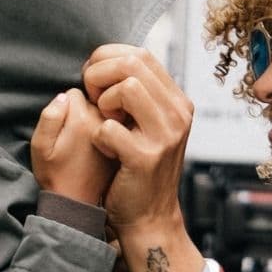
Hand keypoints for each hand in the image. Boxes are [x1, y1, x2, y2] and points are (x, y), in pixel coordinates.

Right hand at [30, 87, 116, 206]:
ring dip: (98, 120)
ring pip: (107, 110)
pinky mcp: (127, 141)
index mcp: (82, 118)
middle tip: (75, 137)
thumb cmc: (55, 174)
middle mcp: (104, 120)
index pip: (74, 92)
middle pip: (94, 98)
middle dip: (83, 110)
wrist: (78, 203)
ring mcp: (119, 130)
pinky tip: (102, 148)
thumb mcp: (41, 147)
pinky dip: (111, 131)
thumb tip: (64, 96)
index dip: (65, 108)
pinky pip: (118, 124)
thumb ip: (49, 117)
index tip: (63, 129)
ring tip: (87, 144)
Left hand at [81, 44, 194, 233]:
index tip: (94, 81)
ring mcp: (166, 136)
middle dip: (99, 74)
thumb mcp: (149, 125)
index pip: (140, 54)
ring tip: (103, 121)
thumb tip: (111, 60)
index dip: (107, 59)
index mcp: (178, 102)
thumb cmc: (138, 167)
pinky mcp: (146, 158)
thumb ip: (139, 94)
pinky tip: (106, 149)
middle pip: (132, 63)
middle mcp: (178, 114)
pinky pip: (109, 127)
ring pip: (126, 87)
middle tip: (93, 99)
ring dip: (102, 102)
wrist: (149, 217)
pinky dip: (98, 136)